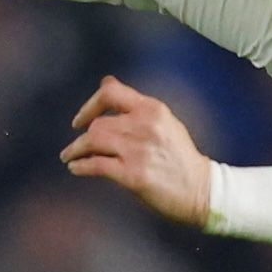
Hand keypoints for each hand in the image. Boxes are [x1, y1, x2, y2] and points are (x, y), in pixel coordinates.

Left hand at [59, 77, 211, 225]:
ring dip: (75, 151)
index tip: (80, 120)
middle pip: (97, 124)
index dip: (89, 105)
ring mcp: (138, 150)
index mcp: (152, 109)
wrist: (202, 189)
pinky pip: (96, 165)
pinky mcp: (133, 174)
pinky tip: (76, 168)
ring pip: (93, 142)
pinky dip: (81, 166)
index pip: (110, 93)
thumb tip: (106, 83)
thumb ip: (137, 106)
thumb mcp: (165, 122)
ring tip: (70, 157)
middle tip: (73, 148)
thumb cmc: (180, 157)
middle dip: (81, 138)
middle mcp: (144, 125)